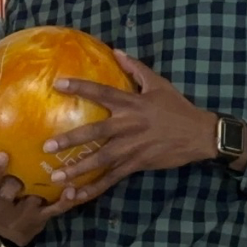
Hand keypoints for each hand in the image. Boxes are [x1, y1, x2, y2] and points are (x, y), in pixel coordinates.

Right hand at [0, 153, 84, 246]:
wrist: (10, 231)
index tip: (3, 154)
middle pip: (8, 193)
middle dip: (16, 181)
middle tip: (24, 170)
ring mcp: (20, 218)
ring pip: (32, 201)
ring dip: (42, 189)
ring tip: (59, 176)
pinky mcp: (39, 220)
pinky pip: (53, 211)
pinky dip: (64, 201)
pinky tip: (72, 191)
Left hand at [47, 50, 216, 202]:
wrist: (199, 134)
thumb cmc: (177, 108)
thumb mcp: (158, 84)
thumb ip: (136, 68)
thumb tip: (117, 51)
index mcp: (131, 104)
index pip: (101, 93)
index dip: (80, 87)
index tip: (57, 84)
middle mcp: (128, 126)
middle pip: (95, 133)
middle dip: (70, 140)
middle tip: (47, 146)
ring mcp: (132, 148)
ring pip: (101, 159)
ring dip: (78, 169)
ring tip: (55, 177)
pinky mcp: (136, 164)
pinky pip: (112, 178)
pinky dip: (94, 187)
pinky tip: (77, 195)